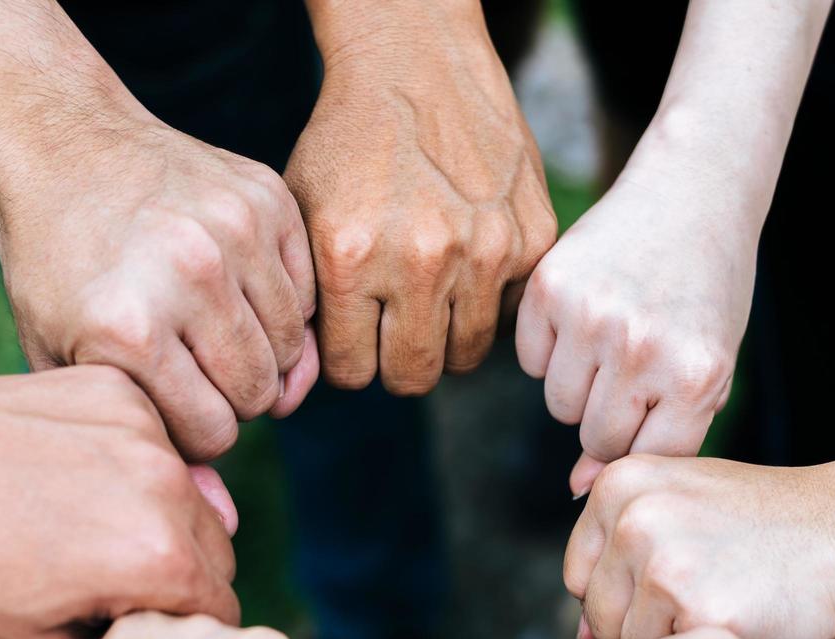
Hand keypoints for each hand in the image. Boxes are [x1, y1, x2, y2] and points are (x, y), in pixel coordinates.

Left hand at [0, 108, 318, 460]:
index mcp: (128, 329)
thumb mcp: (68, 365)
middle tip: (193, 366)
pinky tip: (235, 291)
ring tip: (212, 331)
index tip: (167, 402)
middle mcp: (185, 277)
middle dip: (231, 395)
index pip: (214, 433)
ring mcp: (232, 232)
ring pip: (290, 346)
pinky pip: (306, 293)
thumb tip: (224, 521)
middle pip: (259, 392)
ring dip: (260, 352)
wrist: (62, 150)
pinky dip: (280, 305)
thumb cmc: (59, 271)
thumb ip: (143, 443)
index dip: (194, 430)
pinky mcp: (266, 198)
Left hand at [0, 367, 241, 638]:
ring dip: (157, 520)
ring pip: (191, 494)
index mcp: (157, 558)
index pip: (220, 614)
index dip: (178, 635)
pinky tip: (66, 480)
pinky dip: (127, 466)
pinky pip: (154, 443)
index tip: (129, 632)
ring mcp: (142, 427)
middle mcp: (166, 484)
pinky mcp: (114, 390)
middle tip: (100, 588)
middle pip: (217, 552)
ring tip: (79, 532)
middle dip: (174, 578)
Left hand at [287, 0, 555, 393]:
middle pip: (413, 377)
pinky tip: (465, 264)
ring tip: (428, 300)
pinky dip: (485, 302)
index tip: (353, 341)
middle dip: (396, 365)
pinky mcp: (532, 240)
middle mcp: (421, 259)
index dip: (349, 361)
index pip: (352, 372)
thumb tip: (319, 376)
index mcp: (351, 256)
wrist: (416, 65)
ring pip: (465, 356)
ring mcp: (485, 251)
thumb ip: (310, 297)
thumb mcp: (303, 214)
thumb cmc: (349, 144)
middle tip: (392, 335)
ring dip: (443, 339)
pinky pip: (507, 315)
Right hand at [517, 158, 749, 493]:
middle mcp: (640, 349)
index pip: (642, 458)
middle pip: (595, 437)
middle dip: (611, 415)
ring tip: (615, 335)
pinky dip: (549, 346)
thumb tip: (575, 488)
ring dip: (579, 383)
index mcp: (694, 377)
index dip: (644, 438)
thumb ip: (655, 437)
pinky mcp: (548, 285)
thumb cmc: (707, 293)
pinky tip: (587, 311)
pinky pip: (528, 360)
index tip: (657, 405)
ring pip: (558, 404)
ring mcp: (590, 316)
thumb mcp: (705, 370)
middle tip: (638, 366)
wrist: (692, 193)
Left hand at [565, 454, 834, 638]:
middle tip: (711, 586)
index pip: (578, 576)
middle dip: (646, 620)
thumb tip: (579, 636)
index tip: (681, 571)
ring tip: (728, 599)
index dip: (627, 592)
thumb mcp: (681, 504)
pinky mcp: (700, 612)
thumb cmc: (765, 526)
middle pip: (597, 614)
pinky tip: (743, 620)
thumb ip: (618, 554)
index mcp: (619, 485)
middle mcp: (633, 517)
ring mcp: (665, 564)